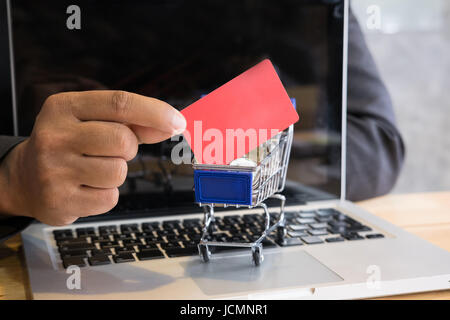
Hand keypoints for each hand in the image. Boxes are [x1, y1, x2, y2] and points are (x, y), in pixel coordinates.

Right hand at [0, 90, 185, 224]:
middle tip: (111, 150)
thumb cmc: (68, 145)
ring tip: (92, 169)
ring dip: (116, 172)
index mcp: (64, 107)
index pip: (119, 103)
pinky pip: (109, 198)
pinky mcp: (60, 201)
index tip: (178, 121)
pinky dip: (106, 194)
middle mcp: (54, 136)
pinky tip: (87, 187)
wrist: (24, 178)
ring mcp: (54, 170)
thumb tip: (172, 124)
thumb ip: (132, 122)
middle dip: (128, 148)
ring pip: (118, 171)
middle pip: (122, 140)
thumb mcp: (91, 121)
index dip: (155, 112)